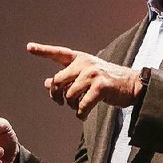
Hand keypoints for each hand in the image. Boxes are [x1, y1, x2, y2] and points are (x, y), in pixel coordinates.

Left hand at [27, 42, 142, 119]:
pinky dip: (80, 113)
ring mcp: (93, 74)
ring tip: (78, 107)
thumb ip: (68, 78)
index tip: (29, 47)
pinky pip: (81, 105)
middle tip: (58, 102)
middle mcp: (85, 63)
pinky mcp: (100, 87)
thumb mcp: (87, 75)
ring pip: (69, 94)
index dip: (43, 51)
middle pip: (58, 80)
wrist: (133, 85)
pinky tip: (83, 114)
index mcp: (81, 58)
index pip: (59, 53)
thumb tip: (47, 83)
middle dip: (55, 95)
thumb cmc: (108, 81)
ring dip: (71, 105)